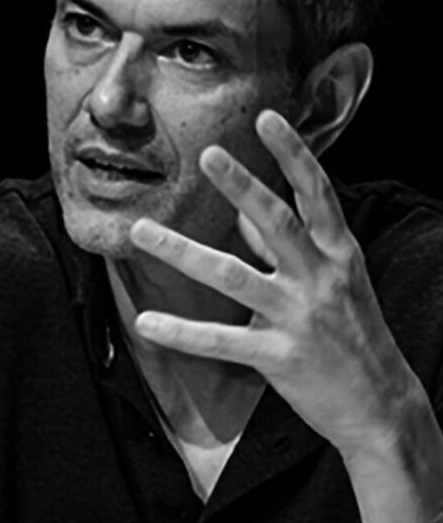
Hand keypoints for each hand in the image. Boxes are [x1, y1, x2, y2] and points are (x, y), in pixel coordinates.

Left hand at [128, 109, 418, 459]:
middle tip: (208, 155)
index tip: (268, 117)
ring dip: (182, 252)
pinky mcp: (279, 356)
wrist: (380, 405)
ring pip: (232, 277)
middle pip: (276, 223)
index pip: (315, 193)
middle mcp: (319, 278)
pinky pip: (220, 341)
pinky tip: (145, 323)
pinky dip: (180, 333)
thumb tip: (244, 211)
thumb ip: (287, 244)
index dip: (294, 153)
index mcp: (337, 254)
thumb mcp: (333, 279)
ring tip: (142, 232)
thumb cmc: (350, 333)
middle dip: (243, 186)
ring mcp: (298, 317)